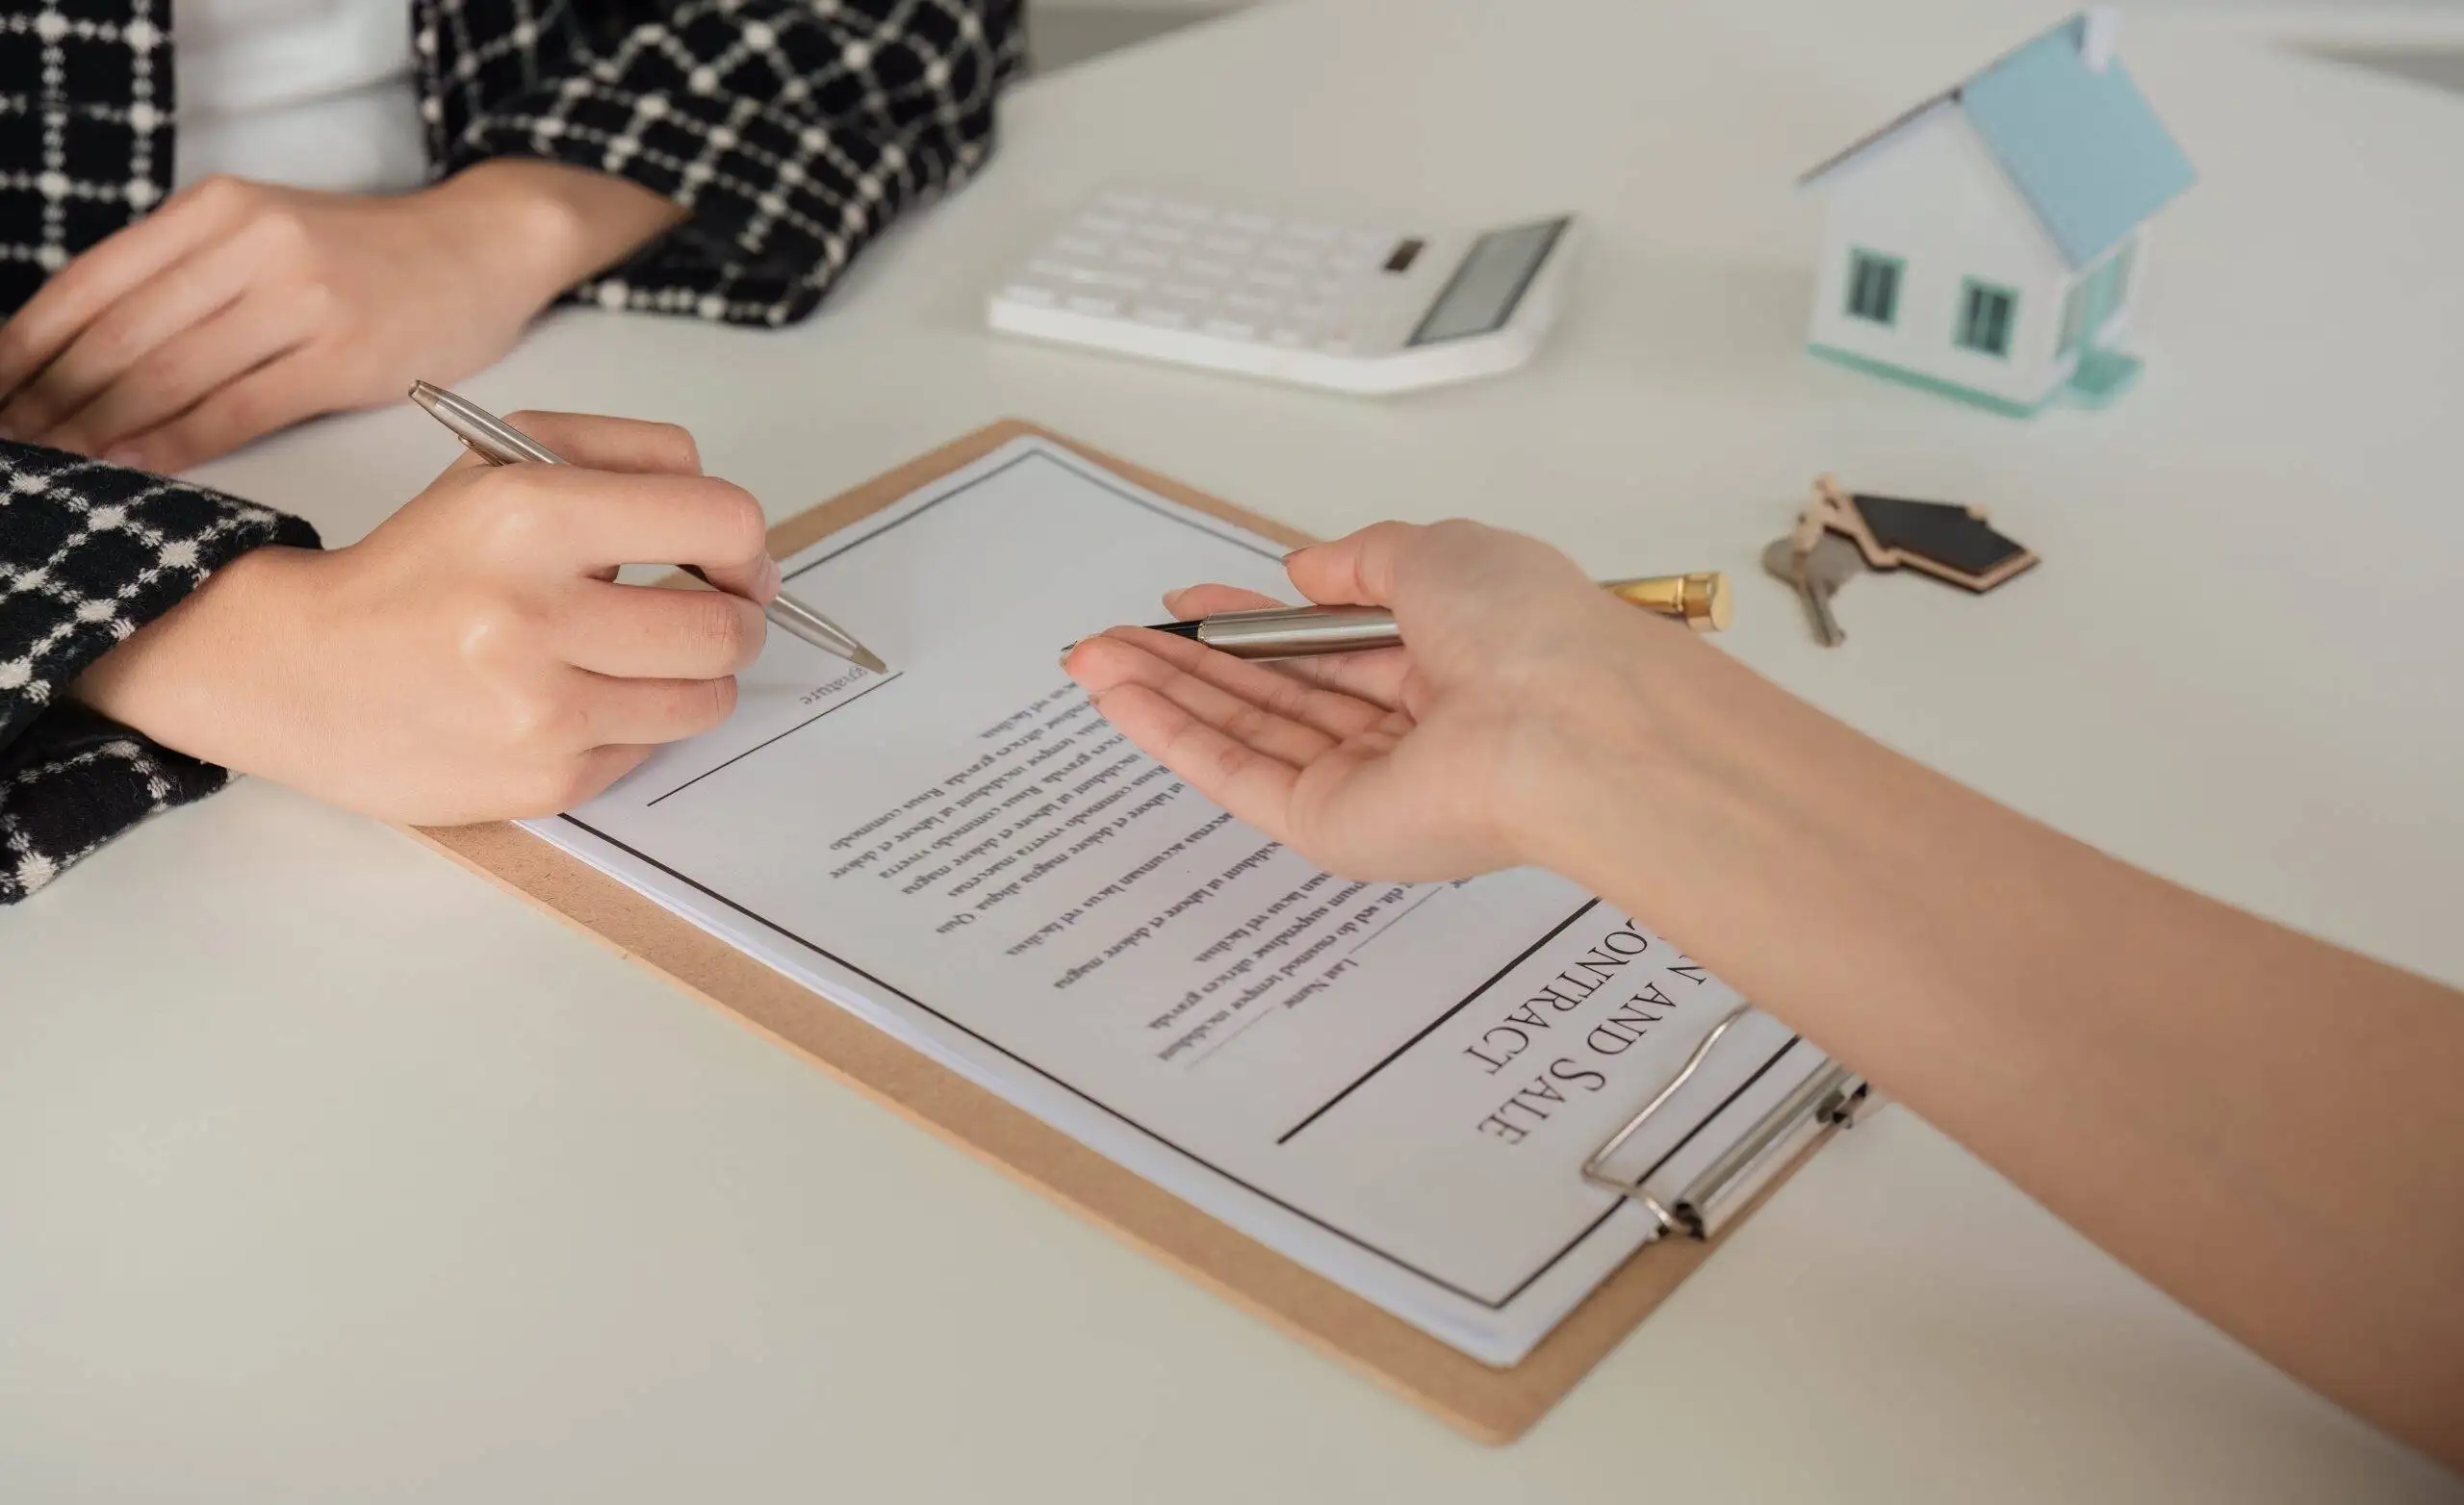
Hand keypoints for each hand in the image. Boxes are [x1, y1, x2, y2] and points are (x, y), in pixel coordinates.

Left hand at [0, 162, 682, 471]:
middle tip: (14, 442)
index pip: (92, 282)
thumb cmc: (372, 257)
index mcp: (219, 207)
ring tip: (59, 462)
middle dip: (54, 398)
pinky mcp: (344, 355)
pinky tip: (138, 463)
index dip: (27, 346)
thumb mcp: (269, 234)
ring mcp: (301, 297)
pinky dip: (176, 442)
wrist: (485, 248)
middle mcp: (252, 243)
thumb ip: (191, 278)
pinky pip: (235, 407)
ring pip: (170, 374)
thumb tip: (89, 356)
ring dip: (102, 427)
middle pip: (121, 334)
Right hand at [72, 412, 775, 824]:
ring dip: (699, 676)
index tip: (732, 559)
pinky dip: (639, 722)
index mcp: (529, 514)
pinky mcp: (545, 777)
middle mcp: (532, 614)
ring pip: (708, 698)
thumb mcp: (506, 460)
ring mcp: (540, 707)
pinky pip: (654, 748)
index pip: (721, 523)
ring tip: (646, 656)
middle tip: (711, 612)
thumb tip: (737, 534)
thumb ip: (634, 458)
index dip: (745, 545)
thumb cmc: (421, 564)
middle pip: (728, 628)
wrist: (301, 669)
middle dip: (739, 618)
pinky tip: (583, 699)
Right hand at [1062, 520, 1689, 881]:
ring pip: (1244, 732)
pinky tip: (1118, 698)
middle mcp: (1407, 727)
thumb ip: (1363, 562)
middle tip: (1111, 636)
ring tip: (1090, 658)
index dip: (1252, 622)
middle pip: (1273, 693)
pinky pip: (1238, 775)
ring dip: (1162, 693)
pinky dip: (1172, 735)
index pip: (1327, 645)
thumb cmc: (1529, 631)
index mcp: (1446, 659)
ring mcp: (1367, 784)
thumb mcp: (1441, 552)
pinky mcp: (1332, 829)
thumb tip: (1302, 572)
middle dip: (1188, 662)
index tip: (1187, 601)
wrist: (1570, 725)